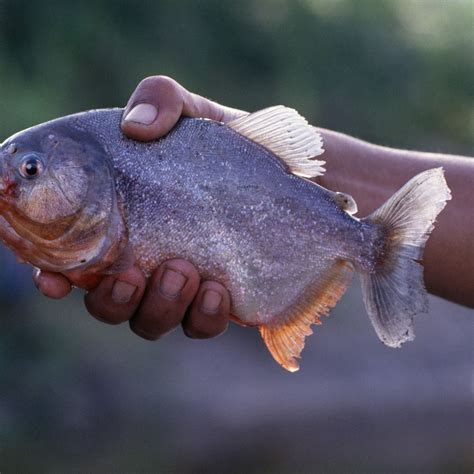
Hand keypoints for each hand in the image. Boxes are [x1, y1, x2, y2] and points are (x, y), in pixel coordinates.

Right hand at [35, 76, 245, 339]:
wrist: (294, 175)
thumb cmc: (232, 145)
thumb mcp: (197, 114)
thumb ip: (162, 101)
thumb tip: (136, 127)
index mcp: (124, 223)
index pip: (72, 258)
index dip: (53, 276)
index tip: (54, 280)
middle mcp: (146, 260)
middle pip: (106, 303)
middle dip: (113, 299)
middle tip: (135, 272)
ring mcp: (183, 286)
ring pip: (150, 321)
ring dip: (159, 307)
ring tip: (184, 272)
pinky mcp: (220, 302)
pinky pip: (200, 326)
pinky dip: (203, 317)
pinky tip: (219, 290)